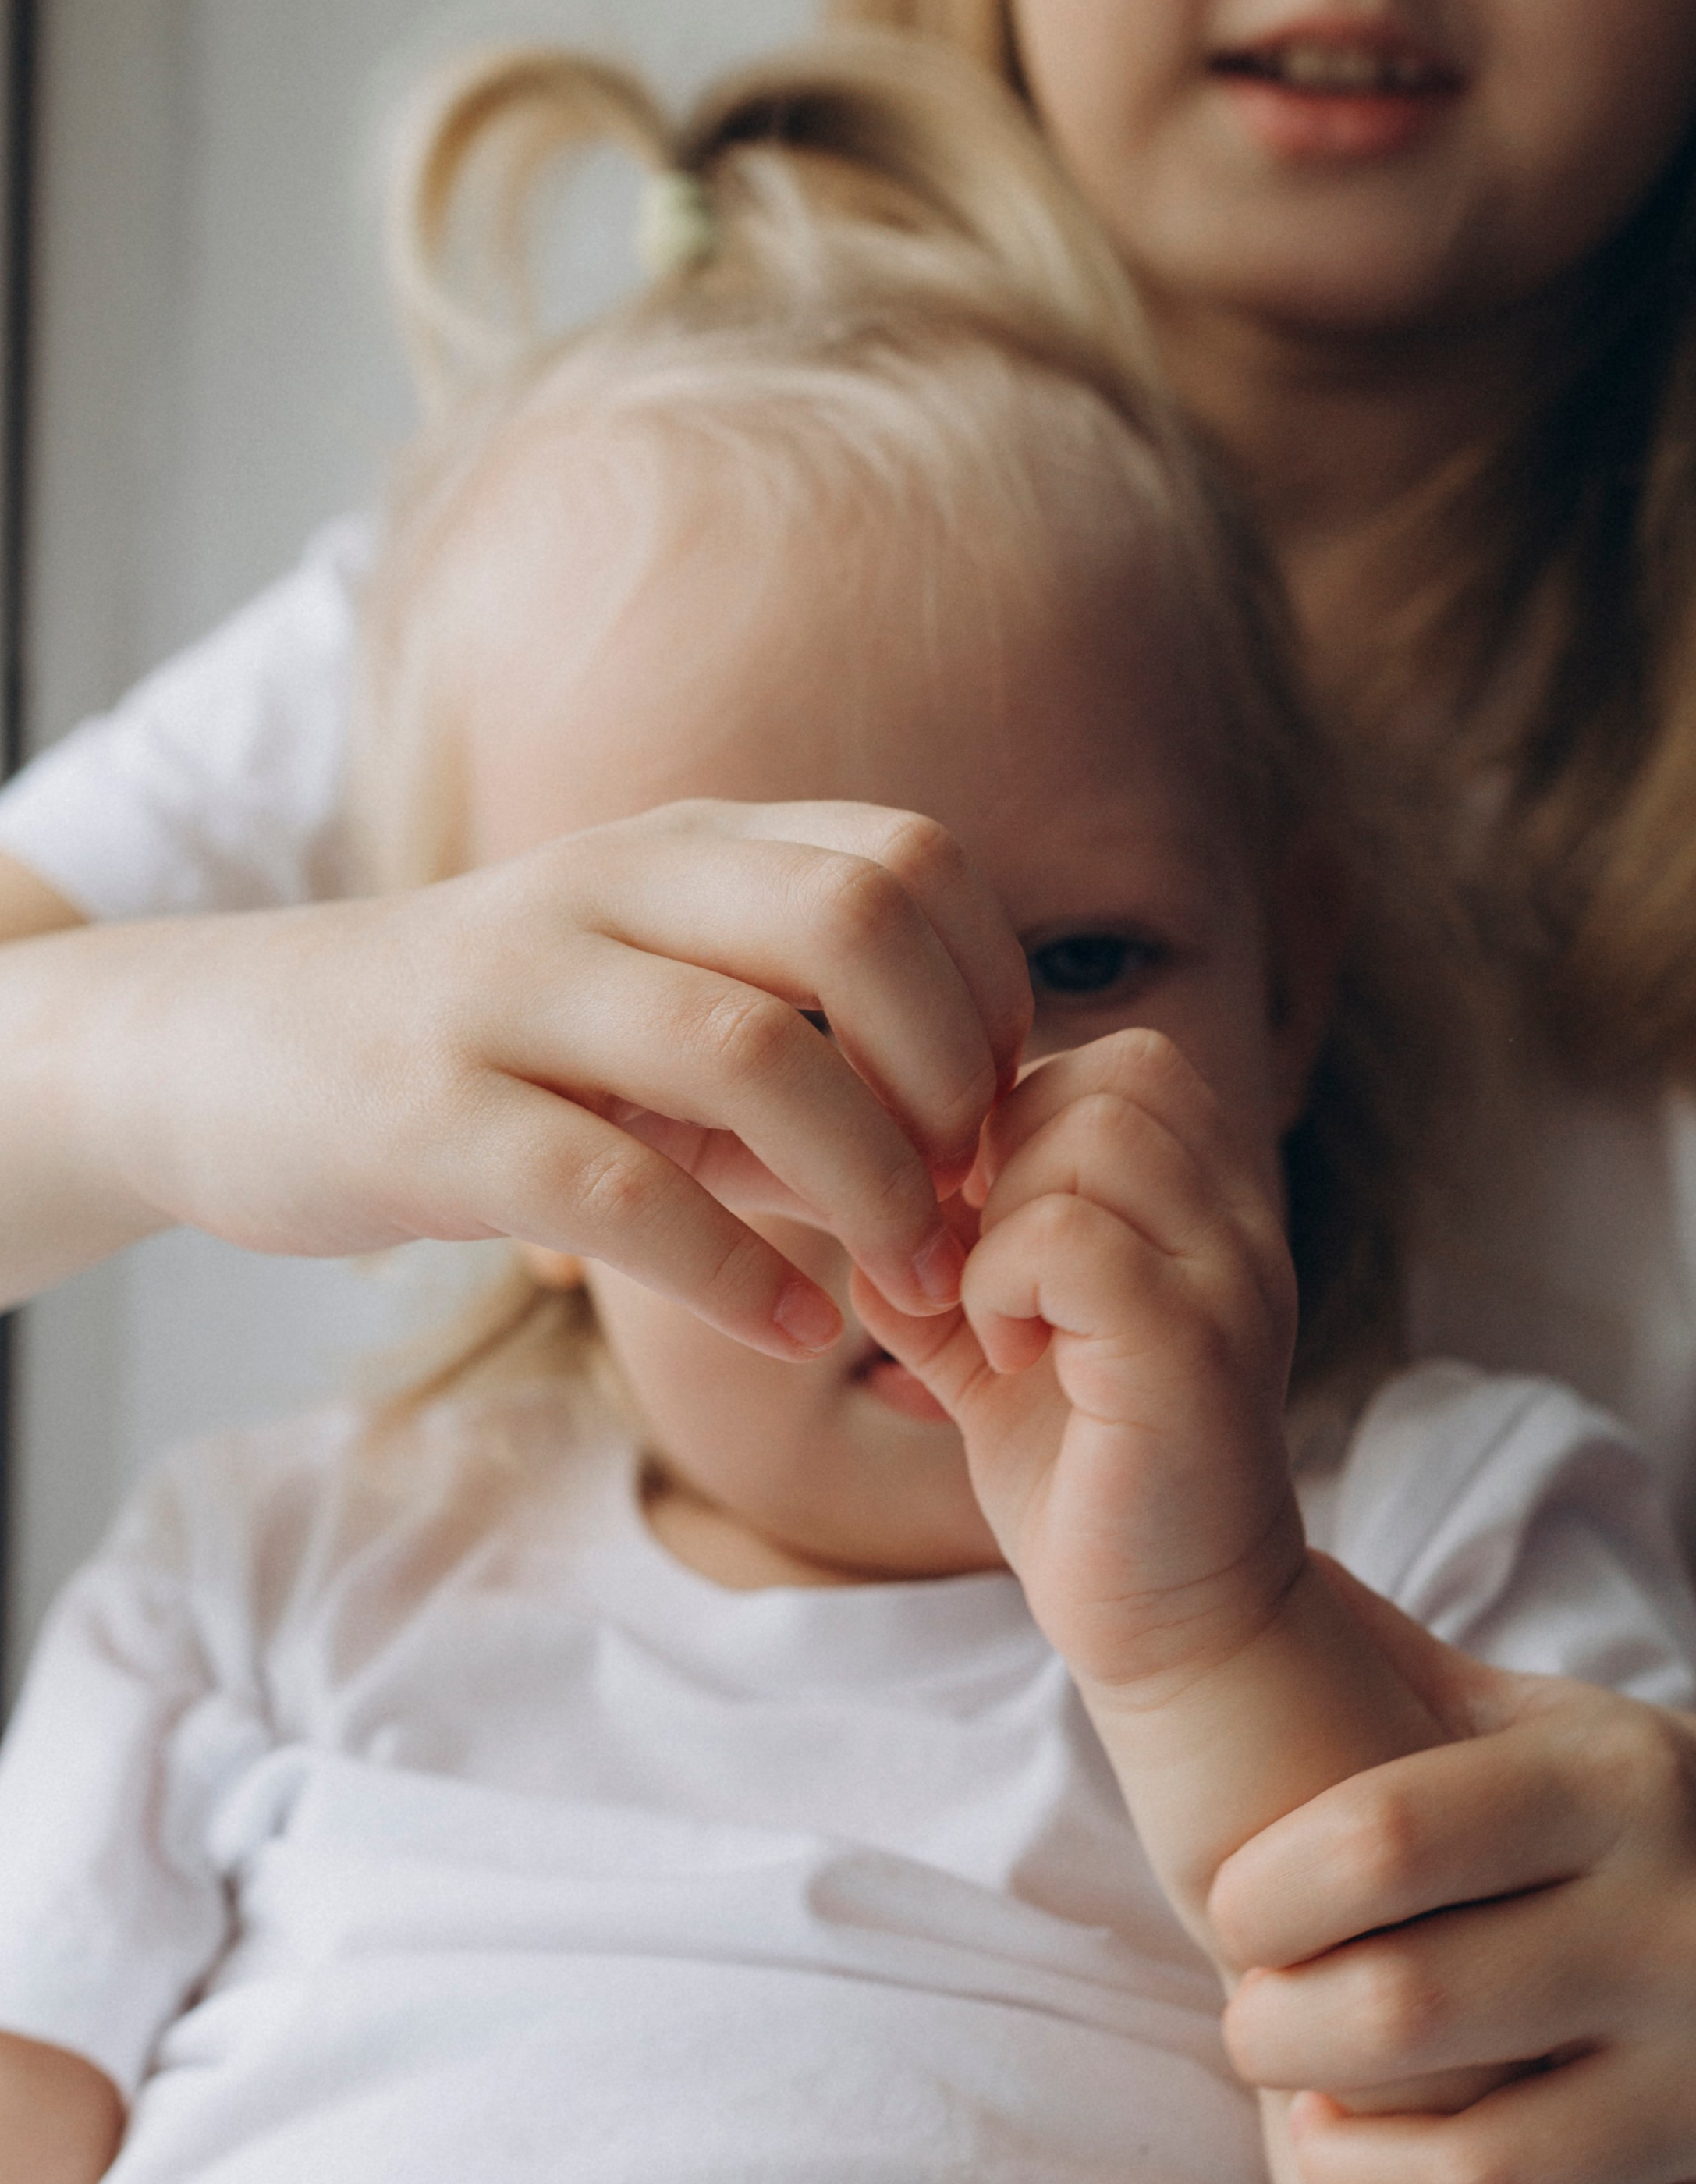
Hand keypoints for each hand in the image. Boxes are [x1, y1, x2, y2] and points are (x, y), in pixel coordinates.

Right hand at [47, 801, 1029, 1347]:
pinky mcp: (432, 1119)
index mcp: (678, 852)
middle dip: (952, 1075)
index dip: (989, 994)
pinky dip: (736, 1275)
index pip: (905, 862)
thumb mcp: (645, 1008)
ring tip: (904, 1281)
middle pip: (855, 921)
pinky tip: (791, 1330)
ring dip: (869, 1185)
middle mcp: (606, 891)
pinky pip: (622, 1191)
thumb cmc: (477, 1049)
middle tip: (965, 1201)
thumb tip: (969, 1152)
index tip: (992, 1119)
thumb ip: (798, 1057)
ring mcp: (512, 997)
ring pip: (755, 1053)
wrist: (215, 1053)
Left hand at [855, 1028, 1301, 1694]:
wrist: (1170, 1625)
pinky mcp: (1191, 1354)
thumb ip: (942, 1255)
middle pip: (1110, 1074)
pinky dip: (1002, 1284)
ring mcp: (1229, 1283)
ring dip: (1000, 1221)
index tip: (968, 1229)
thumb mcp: (993, 1339)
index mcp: (1205, 1205)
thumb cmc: (1083, 1478)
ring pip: (1090, 1135)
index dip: (1011, 1123)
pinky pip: (1071, 1239)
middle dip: (1003, 1159)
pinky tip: (1002, 1356)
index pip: (1114, 1063)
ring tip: (993, 1317)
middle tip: (971, 1268)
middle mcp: (1237, 1224)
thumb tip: (851, 1190)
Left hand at [1211, 1572, 1695, 2183]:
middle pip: (1405, 2014)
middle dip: (1274, 2035)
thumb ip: (1367, 1664)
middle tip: (1257, 2030)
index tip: (1234, 1913)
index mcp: (1622, 1779)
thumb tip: (1189, 1573)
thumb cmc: (1616, 1810)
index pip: (1383, 1838)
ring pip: (1481, 2180)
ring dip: (1345, 2175)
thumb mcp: (1521, 1711)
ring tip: (1318, 2137)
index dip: (1261, 1894)